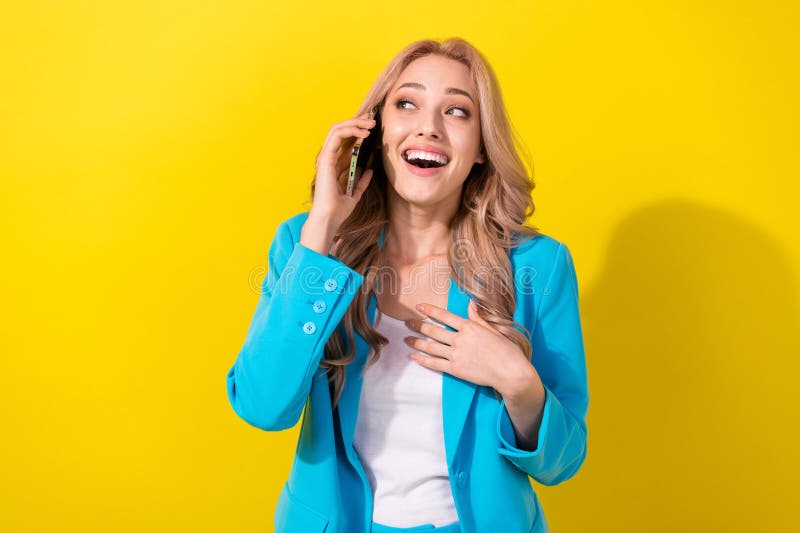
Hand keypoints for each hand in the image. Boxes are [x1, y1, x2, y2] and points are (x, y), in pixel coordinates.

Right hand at [311, 112, 376, 225]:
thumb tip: (368, 170)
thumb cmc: (338, 210)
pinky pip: (337, 135)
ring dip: (355, 123)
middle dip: (356, 123)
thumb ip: (361, 182)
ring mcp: (325, 157)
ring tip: (370, 124)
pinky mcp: (326, 157)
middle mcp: (328, 158)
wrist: (330, 218)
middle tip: (372, 120)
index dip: (357, 132)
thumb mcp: (355, 194)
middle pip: (340, 131)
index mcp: (333, 165)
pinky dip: (351, 130)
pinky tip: (364, 134)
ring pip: (337, 129)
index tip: (371, 129)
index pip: (344, 142)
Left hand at [404, 299, 535, 394]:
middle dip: (418, 326)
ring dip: (416, 342)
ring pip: (431, 347)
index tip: (419, 306)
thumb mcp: (493, 330)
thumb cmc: (506, 351)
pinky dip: (423, 360)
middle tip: (407, 323)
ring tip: (405, 339)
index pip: (445, 316)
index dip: (430, 310)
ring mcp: (456, 354)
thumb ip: (478, 317)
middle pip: (434, 331)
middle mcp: (460, 339)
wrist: (510, 372)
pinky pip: (435, 363)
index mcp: (469, 327)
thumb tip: (470, 303)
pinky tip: (414, 356)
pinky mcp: (455, 369)